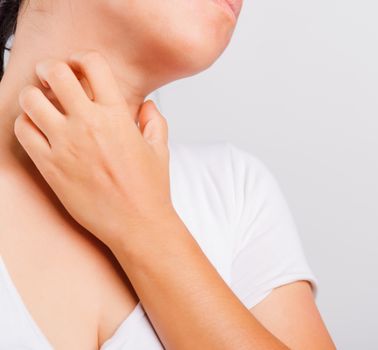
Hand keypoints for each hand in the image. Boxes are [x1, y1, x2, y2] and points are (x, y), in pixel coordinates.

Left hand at [14, 50, 175, 247]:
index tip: (79, 66)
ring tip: (43, 105)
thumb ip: (154, 120)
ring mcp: (65, 145)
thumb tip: (146, 105)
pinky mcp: (49, 166)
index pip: (92, 64)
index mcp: (116, 116)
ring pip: (31, 100)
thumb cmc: (149, 189)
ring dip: (35, 96)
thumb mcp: (160, 149)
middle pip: (55, 73)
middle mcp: (88, 125)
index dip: (82, 58)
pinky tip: (38, 130)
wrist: (136, 224)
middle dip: (51, 69)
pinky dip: (26, 124)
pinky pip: (22, 131)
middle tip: (53, 78)